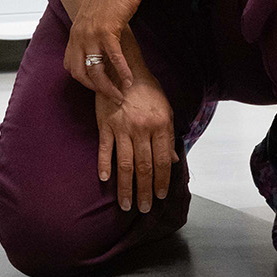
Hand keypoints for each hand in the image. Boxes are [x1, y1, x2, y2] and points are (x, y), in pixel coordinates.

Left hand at [63, 0, 144, 101]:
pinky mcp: (107, 30)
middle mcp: (79, 36)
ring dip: (108, 86)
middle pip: (80, 73)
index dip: (82, 79)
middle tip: (110, 97)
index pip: (70, 65)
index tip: (97, 86)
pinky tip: (130, 80)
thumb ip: (94, 33)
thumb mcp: (95, 16)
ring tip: (121, 95)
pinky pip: (113, 58)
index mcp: (75, 33)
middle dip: (95, 89)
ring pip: (95, 70)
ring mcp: (91, 34)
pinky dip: (122, 72)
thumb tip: (100, 47)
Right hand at [95, 74, 176, 212]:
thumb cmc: (148, 90)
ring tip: (126, 204)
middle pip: (144, 167)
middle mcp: (142, 130)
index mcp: (160, 126)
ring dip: (126, 187)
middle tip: (144, 208)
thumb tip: (172, 160)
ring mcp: (122, 128)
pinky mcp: (105, 125)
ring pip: (125, 164)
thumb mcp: (165, 110)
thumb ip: (168, 136)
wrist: (124, 69)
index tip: (160, 196)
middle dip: (145, 191)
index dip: (162, 181)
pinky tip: (105, 179)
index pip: (162, 161)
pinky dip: (104, 164)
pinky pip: (105, 149)